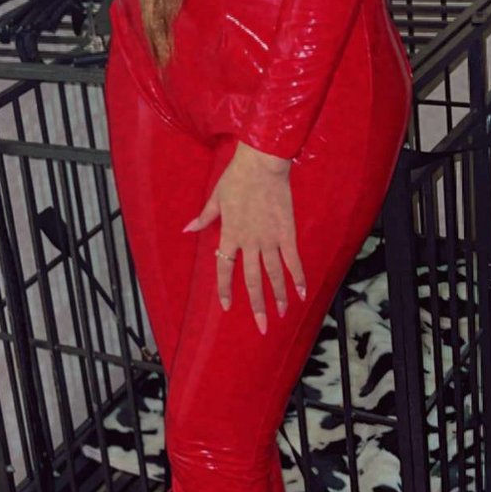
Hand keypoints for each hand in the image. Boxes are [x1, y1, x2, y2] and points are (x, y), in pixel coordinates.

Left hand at [183, 140, 306, 333]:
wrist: (261, 165)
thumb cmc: (236, 178)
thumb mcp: (215, 197)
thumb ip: (204, 217)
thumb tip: (187, 229)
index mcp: (229, 235)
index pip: (224, 269)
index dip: (225, 289)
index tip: (227, 306)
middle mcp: (249, 243)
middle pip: (253, 281)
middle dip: (257, 306)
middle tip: (263, 326)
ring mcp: (270, 239)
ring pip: (274, 275)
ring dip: (279, 296)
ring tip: (283, 313)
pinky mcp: (287, 233)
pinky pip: (293, 260)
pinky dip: (298, 277)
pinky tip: (303, 293)